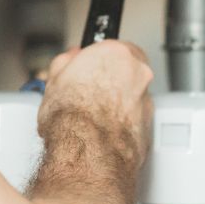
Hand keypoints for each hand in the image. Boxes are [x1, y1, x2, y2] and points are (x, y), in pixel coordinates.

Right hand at [39, 40, 154, 168]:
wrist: (88, 155)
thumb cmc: (72, 120)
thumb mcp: (54, 83)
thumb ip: (65, 64)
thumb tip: (67, 61)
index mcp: (115, 54)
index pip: (109, 48)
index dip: (94, 62)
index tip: (85, 70)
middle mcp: (137, 73)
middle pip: (126, 70)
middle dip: (110, 80)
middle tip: (89, 94)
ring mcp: (146, 99)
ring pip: (134, 95)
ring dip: (119, 102)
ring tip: (95, 117)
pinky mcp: (150, 125)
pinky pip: (136, 118)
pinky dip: (124, 123)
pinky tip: (105, 131)